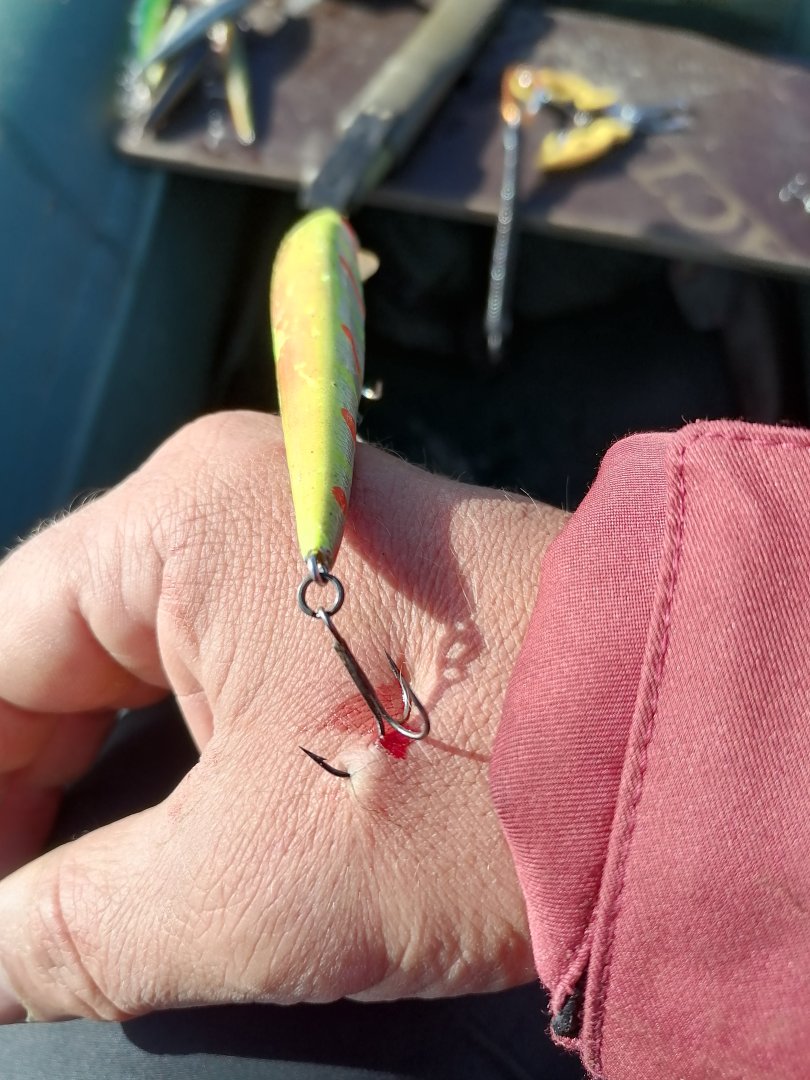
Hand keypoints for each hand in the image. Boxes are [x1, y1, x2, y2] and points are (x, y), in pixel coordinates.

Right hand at [0, 411, 564, 1022]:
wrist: (675, 742)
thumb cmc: (477, 785)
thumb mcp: (240, 886)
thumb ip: (64, 930)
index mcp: (183, 517)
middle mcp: (240, 503)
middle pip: (63, 652)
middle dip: (29, 784)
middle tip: (22, 911)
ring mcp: (303, 541)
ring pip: (143, 668)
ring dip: (100, 780)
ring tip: (73, 890)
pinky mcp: (354, 593)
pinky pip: (219, 670)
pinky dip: (177, 757)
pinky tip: (159, 838)